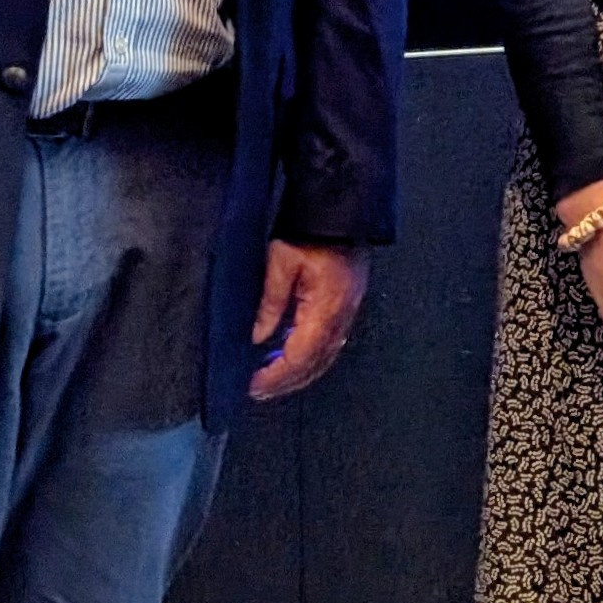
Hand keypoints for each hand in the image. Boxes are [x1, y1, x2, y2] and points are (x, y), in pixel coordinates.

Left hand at [251, 241, 371, 402]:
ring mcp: (348, 312)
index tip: (254, 385)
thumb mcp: (280, 262)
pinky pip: (330, 343)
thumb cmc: (311, 230)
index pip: (299, 356)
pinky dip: (310, 357)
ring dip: (299, 373)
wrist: (340, 210)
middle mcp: (342, 316)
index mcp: (325, 308)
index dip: (276, 376)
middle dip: (286, 382)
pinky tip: (291, 356)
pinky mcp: (348, 305)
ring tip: (273, 380)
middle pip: (315, 364)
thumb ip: (270, 302)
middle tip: (259, 391)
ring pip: (325, 357)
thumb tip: (257, 337)